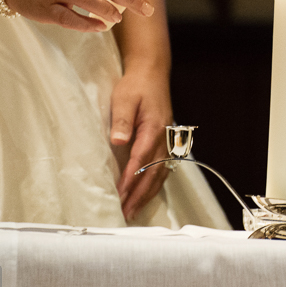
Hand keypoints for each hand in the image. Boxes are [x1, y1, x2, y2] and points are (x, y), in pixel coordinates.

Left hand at [110, 62, 172, 219]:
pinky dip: (154, 185)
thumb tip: (117, 141)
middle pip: (153, 173)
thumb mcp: (123, 98)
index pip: (141, 160)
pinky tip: (146, 194)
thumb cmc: (136, 85)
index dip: (130, 179)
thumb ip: (121, 121)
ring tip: (134, 210)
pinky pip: (163, 169)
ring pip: (160, 174)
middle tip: (126, 212)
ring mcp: (168, 141)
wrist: (152, 73)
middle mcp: (165, 138)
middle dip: (139, 195)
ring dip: (147, 194)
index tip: (120, 194)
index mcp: (154, 128)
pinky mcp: (166, 142)